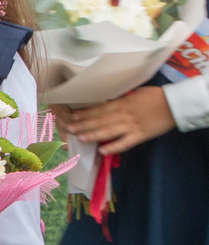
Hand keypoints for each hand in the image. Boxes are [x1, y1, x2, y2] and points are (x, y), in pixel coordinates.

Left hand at [58, 85, 175, 153]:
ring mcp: (131, 125)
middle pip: (100, 120)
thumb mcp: (135, 93)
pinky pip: (125, 142)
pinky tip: (103, 151)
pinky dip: (114, 146)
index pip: (100, 109)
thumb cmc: (156, 96)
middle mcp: (124, 114)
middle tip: (68, 129)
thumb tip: (107, 102)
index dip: (85, 113)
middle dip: (83, 124)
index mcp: (122, 102)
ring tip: (80, 138)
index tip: (72, 116)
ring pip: (109, 130)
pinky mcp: (141, 135)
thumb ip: (121, 99)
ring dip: (93, 134)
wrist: (175, 104)